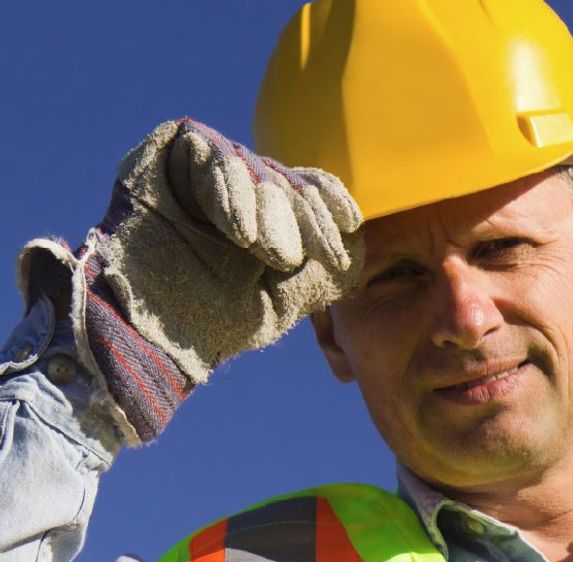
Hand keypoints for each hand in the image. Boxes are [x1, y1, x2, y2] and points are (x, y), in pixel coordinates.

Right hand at [101, 119, 363, 382]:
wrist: (149, 338)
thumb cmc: (212, 326)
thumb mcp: (284, 301)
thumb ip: (324, 271)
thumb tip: (359, 239)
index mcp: (261, 219)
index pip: (302, 190)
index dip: (327, 198)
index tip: (350, 220)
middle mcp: (233, 191)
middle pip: (280, 175)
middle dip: (296, 213)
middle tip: (292, 255)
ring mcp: (196, 172)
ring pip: (246, 163)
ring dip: (263, 205)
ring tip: (263, 249)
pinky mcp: (161, 156)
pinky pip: (202, 148)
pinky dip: (225, 187)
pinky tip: (237, 229)